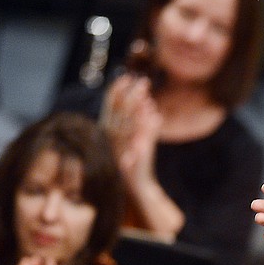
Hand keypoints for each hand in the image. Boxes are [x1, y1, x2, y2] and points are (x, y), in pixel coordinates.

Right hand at [103, 74, 159, 190]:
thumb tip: (151, 104)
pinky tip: (156, 115)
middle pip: (120, 112)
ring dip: (138, 108)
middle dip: (131, 95)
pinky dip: (147, 126)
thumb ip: (145, 123)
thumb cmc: (136, 161)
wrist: (135, 187)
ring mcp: (121, 147)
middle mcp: (111, 138)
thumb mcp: (138, 139)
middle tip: (144, 82)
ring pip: (128, 123)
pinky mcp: (133, 157)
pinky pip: (139, 139)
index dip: (117, 91)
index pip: (109, 106)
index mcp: (107, 130)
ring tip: (149, 97)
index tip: (126, 77)